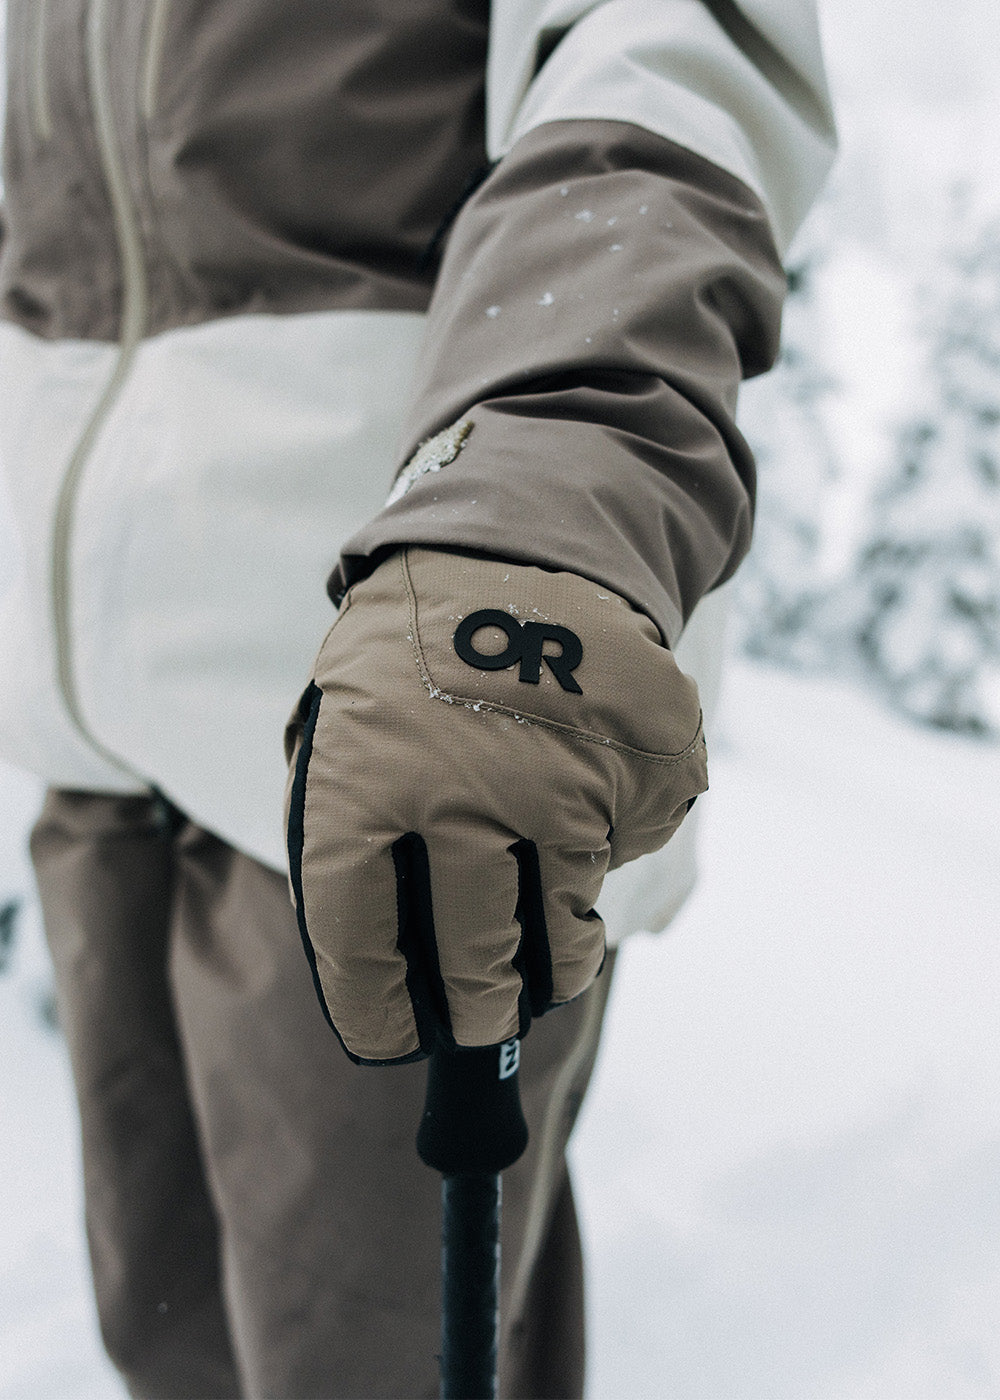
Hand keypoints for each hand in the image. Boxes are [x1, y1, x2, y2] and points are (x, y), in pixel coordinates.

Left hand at [285, 547, 706, 1063]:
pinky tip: (582, 829)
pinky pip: (619, 855)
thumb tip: (374, 937)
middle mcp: (459, 795)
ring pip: (559, 927)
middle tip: (481, 1022)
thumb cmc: (412, 651)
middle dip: (477, 1011)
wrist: (521, 548)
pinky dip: (600, 863)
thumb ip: (344, 819)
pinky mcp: (632, 771)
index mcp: (360, 781)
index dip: (374, 1010)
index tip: (391, 1037)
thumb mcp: (340, 717)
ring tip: (542, 970)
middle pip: (472, 960)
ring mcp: (558, 785)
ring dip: (551, 964)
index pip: (358, 938)